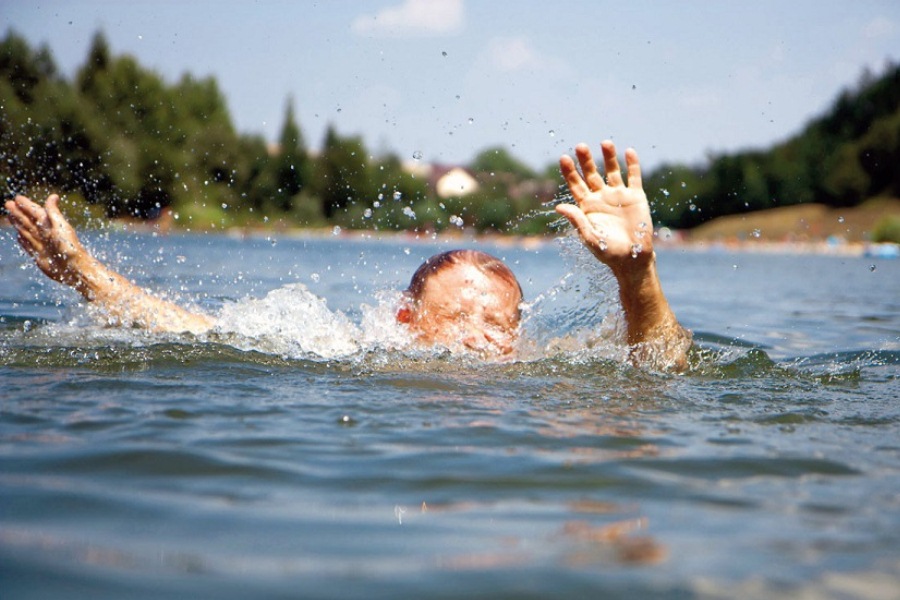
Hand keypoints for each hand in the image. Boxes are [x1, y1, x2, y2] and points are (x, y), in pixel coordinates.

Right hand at [5, 194, 90, 287]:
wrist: (73, 269)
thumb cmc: (69, 247)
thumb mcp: (61, 226)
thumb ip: (53, 212)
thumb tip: (53, 196)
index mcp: (50, 225)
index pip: (36, 212)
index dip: (27, 205)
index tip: (17, 198)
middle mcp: (45, 234)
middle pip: (28, 220)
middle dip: (18, 212)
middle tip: (7, 203)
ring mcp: (41, 245)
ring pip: (26, 231)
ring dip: (18, 223)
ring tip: (9, 216)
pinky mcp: (38, 256)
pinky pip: (28, 245)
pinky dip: (22, 240)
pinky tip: (18, 235)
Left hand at [556, 141, 653, 269]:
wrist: (633, 258)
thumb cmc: (608, 251)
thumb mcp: (590, 237)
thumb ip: (577, 221)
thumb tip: (559, 206)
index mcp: (587, 206)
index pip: (576, 184)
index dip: (569, 172)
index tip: (564, 157)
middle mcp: (601, 197)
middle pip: (591, 173)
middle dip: (586, 160)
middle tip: (580, 146)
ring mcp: (619, 195)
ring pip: (612, 171)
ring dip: (609, 157)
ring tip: (605, 143)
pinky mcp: (636, 197)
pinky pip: (634, 177)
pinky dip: (632, 164)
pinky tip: (629, 152)